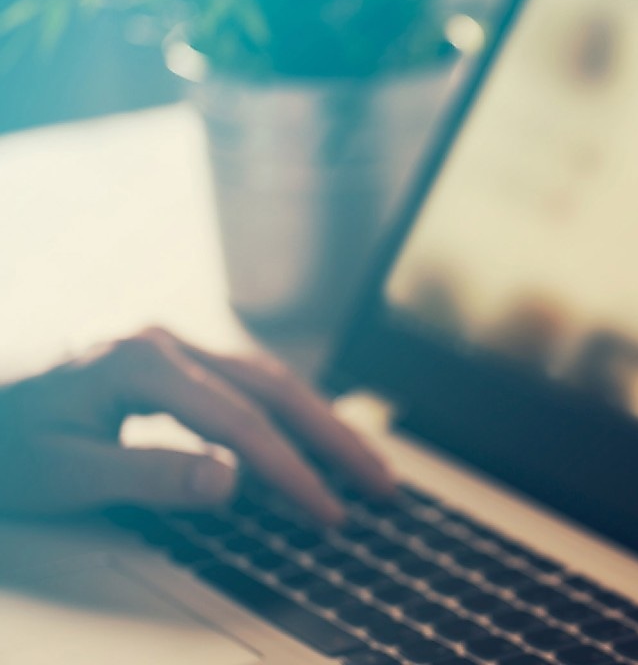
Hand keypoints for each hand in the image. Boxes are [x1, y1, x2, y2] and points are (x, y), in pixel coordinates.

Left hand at [0, 327, 395, 524]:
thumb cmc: (1, 442)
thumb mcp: (58, 471)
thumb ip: (146, 474)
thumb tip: (232, 480)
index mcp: (139, 361)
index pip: (240, 421)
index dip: (291, 470)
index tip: (329, 512)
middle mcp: (164, 341)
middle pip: (273, 387)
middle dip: (335, 437)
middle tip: (384, 483)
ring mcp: (168, 344)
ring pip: (269, 378)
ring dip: (323, 421)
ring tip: (368, 463)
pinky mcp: (168, 359)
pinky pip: (247, 381)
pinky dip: (290, 411)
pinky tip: (311, 434)